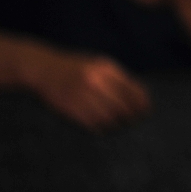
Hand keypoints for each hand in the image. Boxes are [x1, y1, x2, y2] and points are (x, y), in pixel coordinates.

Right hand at [29, 47, 150, 129]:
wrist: (43, 69)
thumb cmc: (76, 67)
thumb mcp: (99, 64)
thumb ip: (118, 77)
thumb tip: (140, 95)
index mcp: (105, 69)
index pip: (132, 90)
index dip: (143, 102)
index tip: (147, 110)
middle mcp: (95, 82)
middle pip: (123, 106)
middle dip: (132, 115)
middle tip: (135, 120)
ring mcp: (82, 96)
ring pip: (109, 117)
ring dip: (118, 123)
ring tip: (121, 123)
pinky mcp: (70, 109)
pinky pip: (93, 123)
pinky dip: (102, 127)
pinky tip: (105, 126)